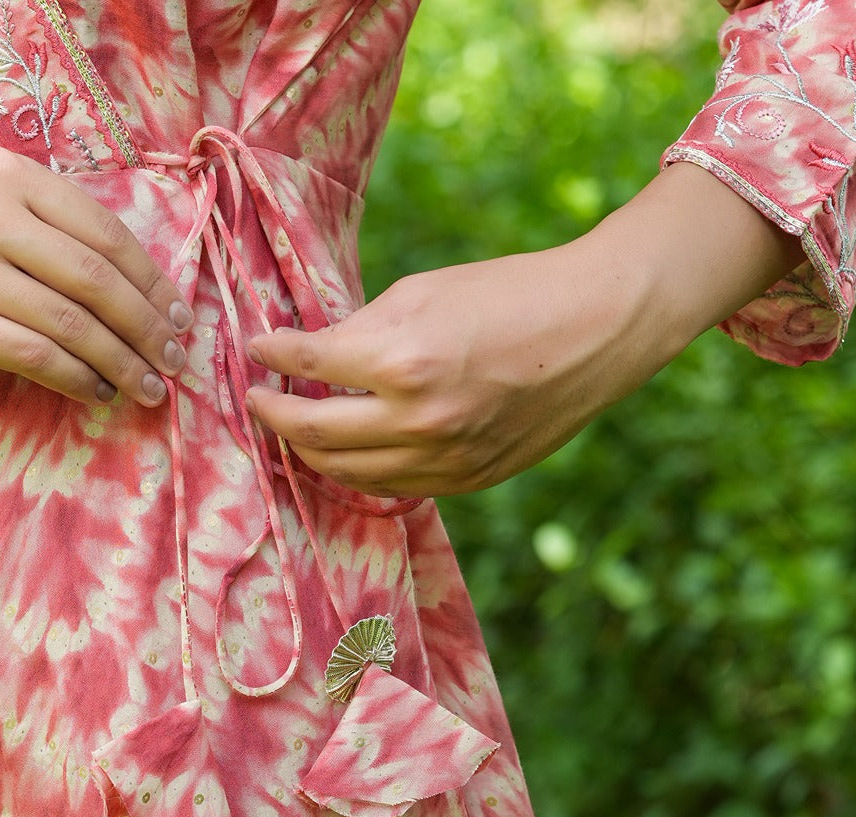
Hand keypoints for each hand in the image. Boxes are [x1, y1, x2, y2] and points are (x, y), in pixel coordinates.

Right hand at [0, 148, 192, 405]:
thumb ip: (56, 227)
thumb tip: (143, 288)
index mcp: (12, 177)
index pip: (106, 233)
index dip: (154, 282)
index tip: (182, 318)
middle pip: (97, 280)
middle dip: (148, 328)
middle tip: (177, 362)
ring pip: (70, 323)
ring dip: (121, 363)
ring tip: (149, 388)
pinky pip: (32, 354)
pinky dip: (76, 378)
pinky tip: (97, 392)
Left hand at [245, 249, 643, 496]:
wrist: (597, 330)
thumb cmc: (512, 294)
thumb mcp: (426, 291)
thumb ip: (363, 327)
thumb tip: (315, 350)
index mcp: (402, 360)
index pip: (309, 364)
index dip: (273, 354)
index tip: (259, 348)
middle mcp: (417, 420)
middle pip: (314, 433)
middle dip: (274, 415)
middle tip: (258, 399)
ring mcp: (443, 459)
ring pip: (347, 472)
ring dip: (310, 451)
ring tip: (295, 428)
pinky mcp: (467, 479)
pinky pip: (393, 487)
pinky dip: (359, 470)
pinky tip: (347, 451)